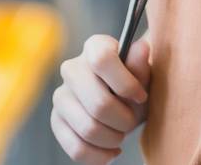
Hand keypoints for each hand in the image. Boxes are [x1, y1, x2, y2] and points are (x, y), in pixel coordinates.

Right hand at [50, 34, 150, 161]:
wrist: (124, 104)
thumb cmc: (135, 86)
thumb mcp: (144, 76)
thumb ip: (141, 66)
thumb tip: (141, 48)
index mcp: (95, 47)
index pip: (101, 60)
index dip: (125, 82)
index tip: (141, 96)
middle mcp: (72, 68)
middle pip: (98, 103)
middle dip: (123, 120)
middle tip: (132, 121)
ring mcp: (61, 95)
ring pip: (88, 129)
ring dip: (113, 139)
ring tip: (121, 134)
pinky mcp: (56, 121)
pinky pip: (76, 148)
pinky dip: (99, 156)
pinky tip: (111, 150)